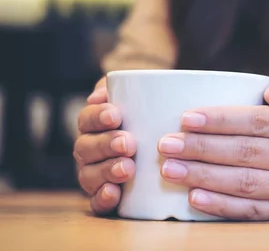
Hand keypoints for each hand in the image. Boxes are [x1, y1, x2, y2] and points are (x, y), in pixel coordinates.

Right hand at [73, 77, 136, 214]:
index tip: (115, 115)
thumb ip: (123, 87)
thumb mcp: (139, 94)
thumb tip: (102, 94)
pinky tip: (114, 193)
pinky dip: (102, 198)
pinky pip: (95, 201)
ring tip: (128, 168)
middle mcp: (90, 150)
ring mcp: (95, 174)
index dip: (97, 117)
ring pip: (89, 175)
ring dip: (106, 171)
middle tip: (128, 143)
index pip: (87, 119)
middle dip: (105, 145)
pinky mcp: (105, 195)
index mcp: (94, 125)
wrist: (163, 136)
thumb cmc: (147, 112)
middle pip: (86, 148)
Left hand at [158, 77, 268, 220]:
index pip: (259, 121)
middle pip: (246, 152)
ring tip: (170, 169)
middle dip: (203, 148)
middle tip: (167, 145)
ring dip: (203, 176)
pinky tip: (194, 197)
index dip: (221, 120)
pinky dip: (220, 205)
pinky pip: (248, 211)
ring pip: (244, 182)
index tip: (186, 119)